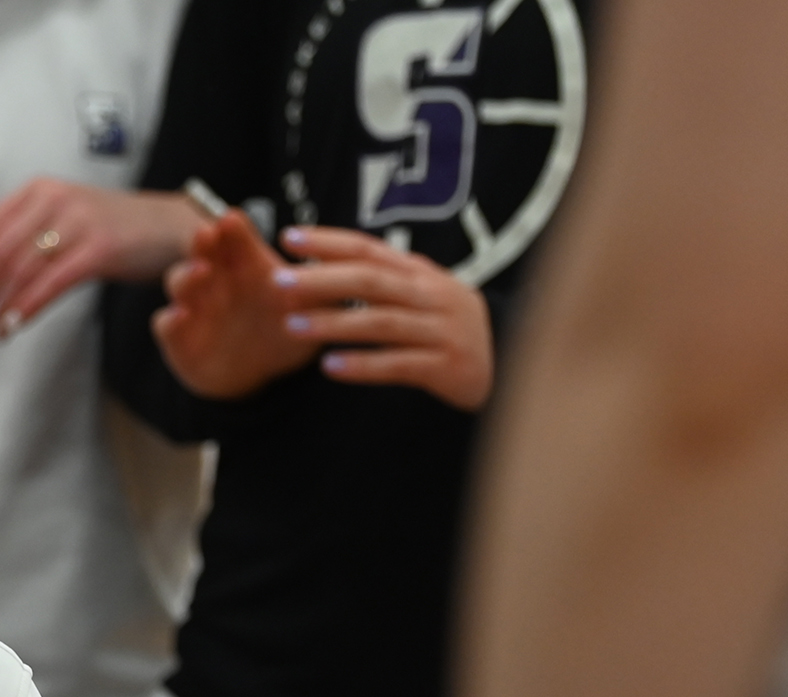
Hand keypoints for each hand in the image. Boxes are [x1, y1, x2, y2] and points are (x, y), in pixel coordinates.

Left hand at [0, 180, 207, 336]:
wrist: (170, 227)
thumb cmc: (112, 229)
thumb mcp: (63, 218)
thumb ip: (26, 234)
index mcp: (39, 191)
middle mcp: (54, 200)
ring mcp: (78, 222)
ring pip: (20, 268)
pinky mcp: (99, 248)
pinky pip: (50, 282)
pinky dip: (26, 307)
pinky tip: (14, 324)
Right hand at [151, 209, 319, 398]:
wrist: (258, 376)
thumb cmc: (285, 334)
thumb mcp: (310, 312)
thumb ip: (324, 293)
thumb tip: (347, 274)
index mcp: (245, 266)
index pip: (234, 239)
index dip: (232, 229)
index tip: (232, 220)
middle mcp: (215, 280)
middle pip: (201, 252)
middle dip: (201, 242)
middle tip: (206, 233)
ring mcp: (194, 306)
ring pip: (180, 281)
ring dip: (186, 274)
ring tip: (199, 272)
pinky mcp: (178, 337)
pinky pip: (167, 324)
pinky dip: (170, 319)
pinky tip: (180, 316)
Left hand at [270, 225, 495, 409]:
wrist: (509, 367)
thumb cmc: (448, 330)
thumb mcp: (421, 296)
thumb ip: (382, 279)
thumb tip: (321, 263)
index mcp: (420, 274)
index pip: (370, 249)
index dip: (329, 242)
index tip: (288, 237)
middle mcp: (433, 296)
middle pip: (372, 281)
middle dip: (322, 279)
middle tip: (278, 282)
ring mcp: (442, 330)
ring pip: (381, 322)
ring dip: (333, 322)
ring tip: (291, 325)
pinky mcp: (448, 367)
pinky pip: (400, 365)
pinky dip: (363, 366)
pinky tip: (329, 367)